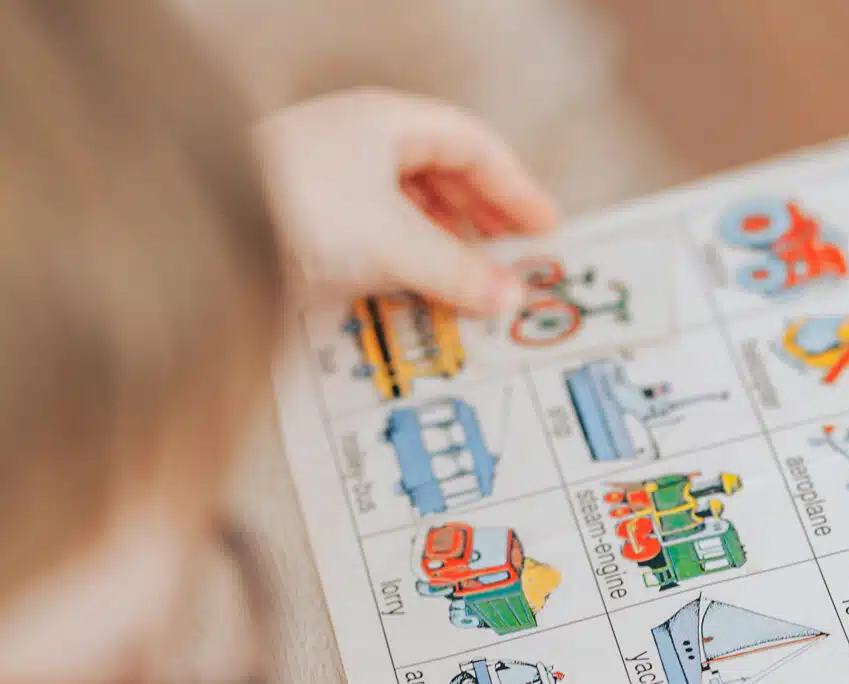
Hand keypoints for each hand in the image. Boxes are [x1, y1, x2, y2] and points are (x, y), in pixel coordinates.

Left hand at [257, 88, 560, 314]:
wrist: (202, 232)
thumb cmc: (299, 208)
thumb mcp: (398, 242)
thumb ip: (459, 271)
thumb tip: (507, 294)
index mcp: (386, 124)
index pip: (474, 147)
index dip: (515, 188)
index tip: (544, 227)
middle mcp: (359, 144)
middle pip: (442, 176)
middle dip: (482, 220)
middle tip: (512, 257)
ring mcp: (330, 181)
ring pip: (409, 208)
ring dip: (446, 246)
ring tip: (470, 281)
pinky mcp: (307, 218)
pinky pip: (377, 235)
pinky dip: (408, 261)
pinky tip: (417, 289)